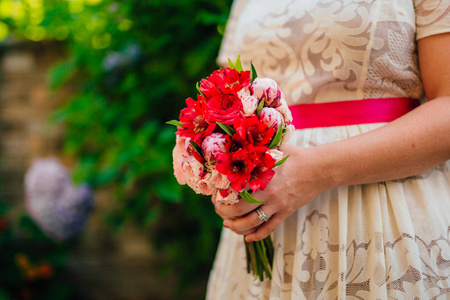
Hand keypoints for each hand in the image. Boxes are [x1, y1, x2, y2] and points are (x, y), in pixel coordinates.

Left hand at [213, 145, 331, 241]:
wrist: (319, 168)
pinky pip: (269, 228)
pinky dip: (257, 235)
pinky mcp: (286, 212)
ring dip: (237, 227)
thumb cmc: (295, 156)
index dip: (223, 195)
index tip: (215, 196)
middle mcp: (268, 193)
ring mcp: (277, 205)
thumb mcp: (274, 150)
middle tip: (218, 210)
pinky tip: (248, 237)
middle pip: (240, 210)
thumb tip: (237, 147)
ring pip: (252, 223)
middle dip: (225, 213)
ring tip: (227, 225)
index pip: (235, 190)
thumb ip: (256, 153)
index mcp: (262, 176)